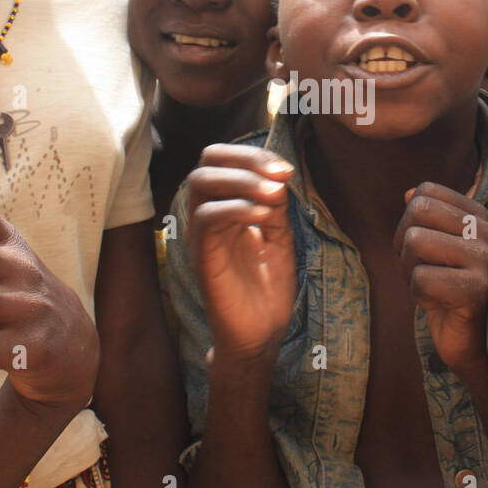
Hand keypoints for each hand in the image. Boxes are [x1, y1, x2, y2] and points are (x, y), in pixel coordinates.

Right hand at [186, 144, 295, 363]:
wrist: (259, 332)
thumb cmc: (267, 286)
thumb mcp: (278, 234)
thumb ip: (274, 203)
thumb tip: (277, 174)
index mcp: (225, 205)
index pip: (224, 159)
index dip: (254, 154)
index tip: (286, 169)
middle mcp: (207, 214)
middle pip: (207, 161)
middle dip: (247, 158)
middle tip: (280, 174)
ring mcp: (201, 233)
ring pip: (202, 182)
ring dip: (244, 180)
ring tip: (275, 193)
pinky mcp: (202, 255)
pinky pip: (207, 217)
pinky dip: (237, 207)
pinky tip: (263, 216)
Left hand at [395, 182, 487, 372]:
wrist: (476, 346)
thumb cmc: (452, 296)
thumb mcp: (436, 254)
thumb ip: (426, 222)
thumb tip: (408, 193)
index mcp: (479, 216)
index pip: (426, 192)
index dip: (409, 221)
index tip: (422, 251)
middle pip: (418, 211)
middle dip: (404, 245)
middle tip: (420, 271)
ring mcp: (486, 259)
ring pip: (415, 241)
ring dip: (409, 271)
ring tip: (432, 288)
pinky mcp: (477, 290)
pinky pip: (421, 279)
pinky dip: (419, 296)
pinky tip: (440, 305)